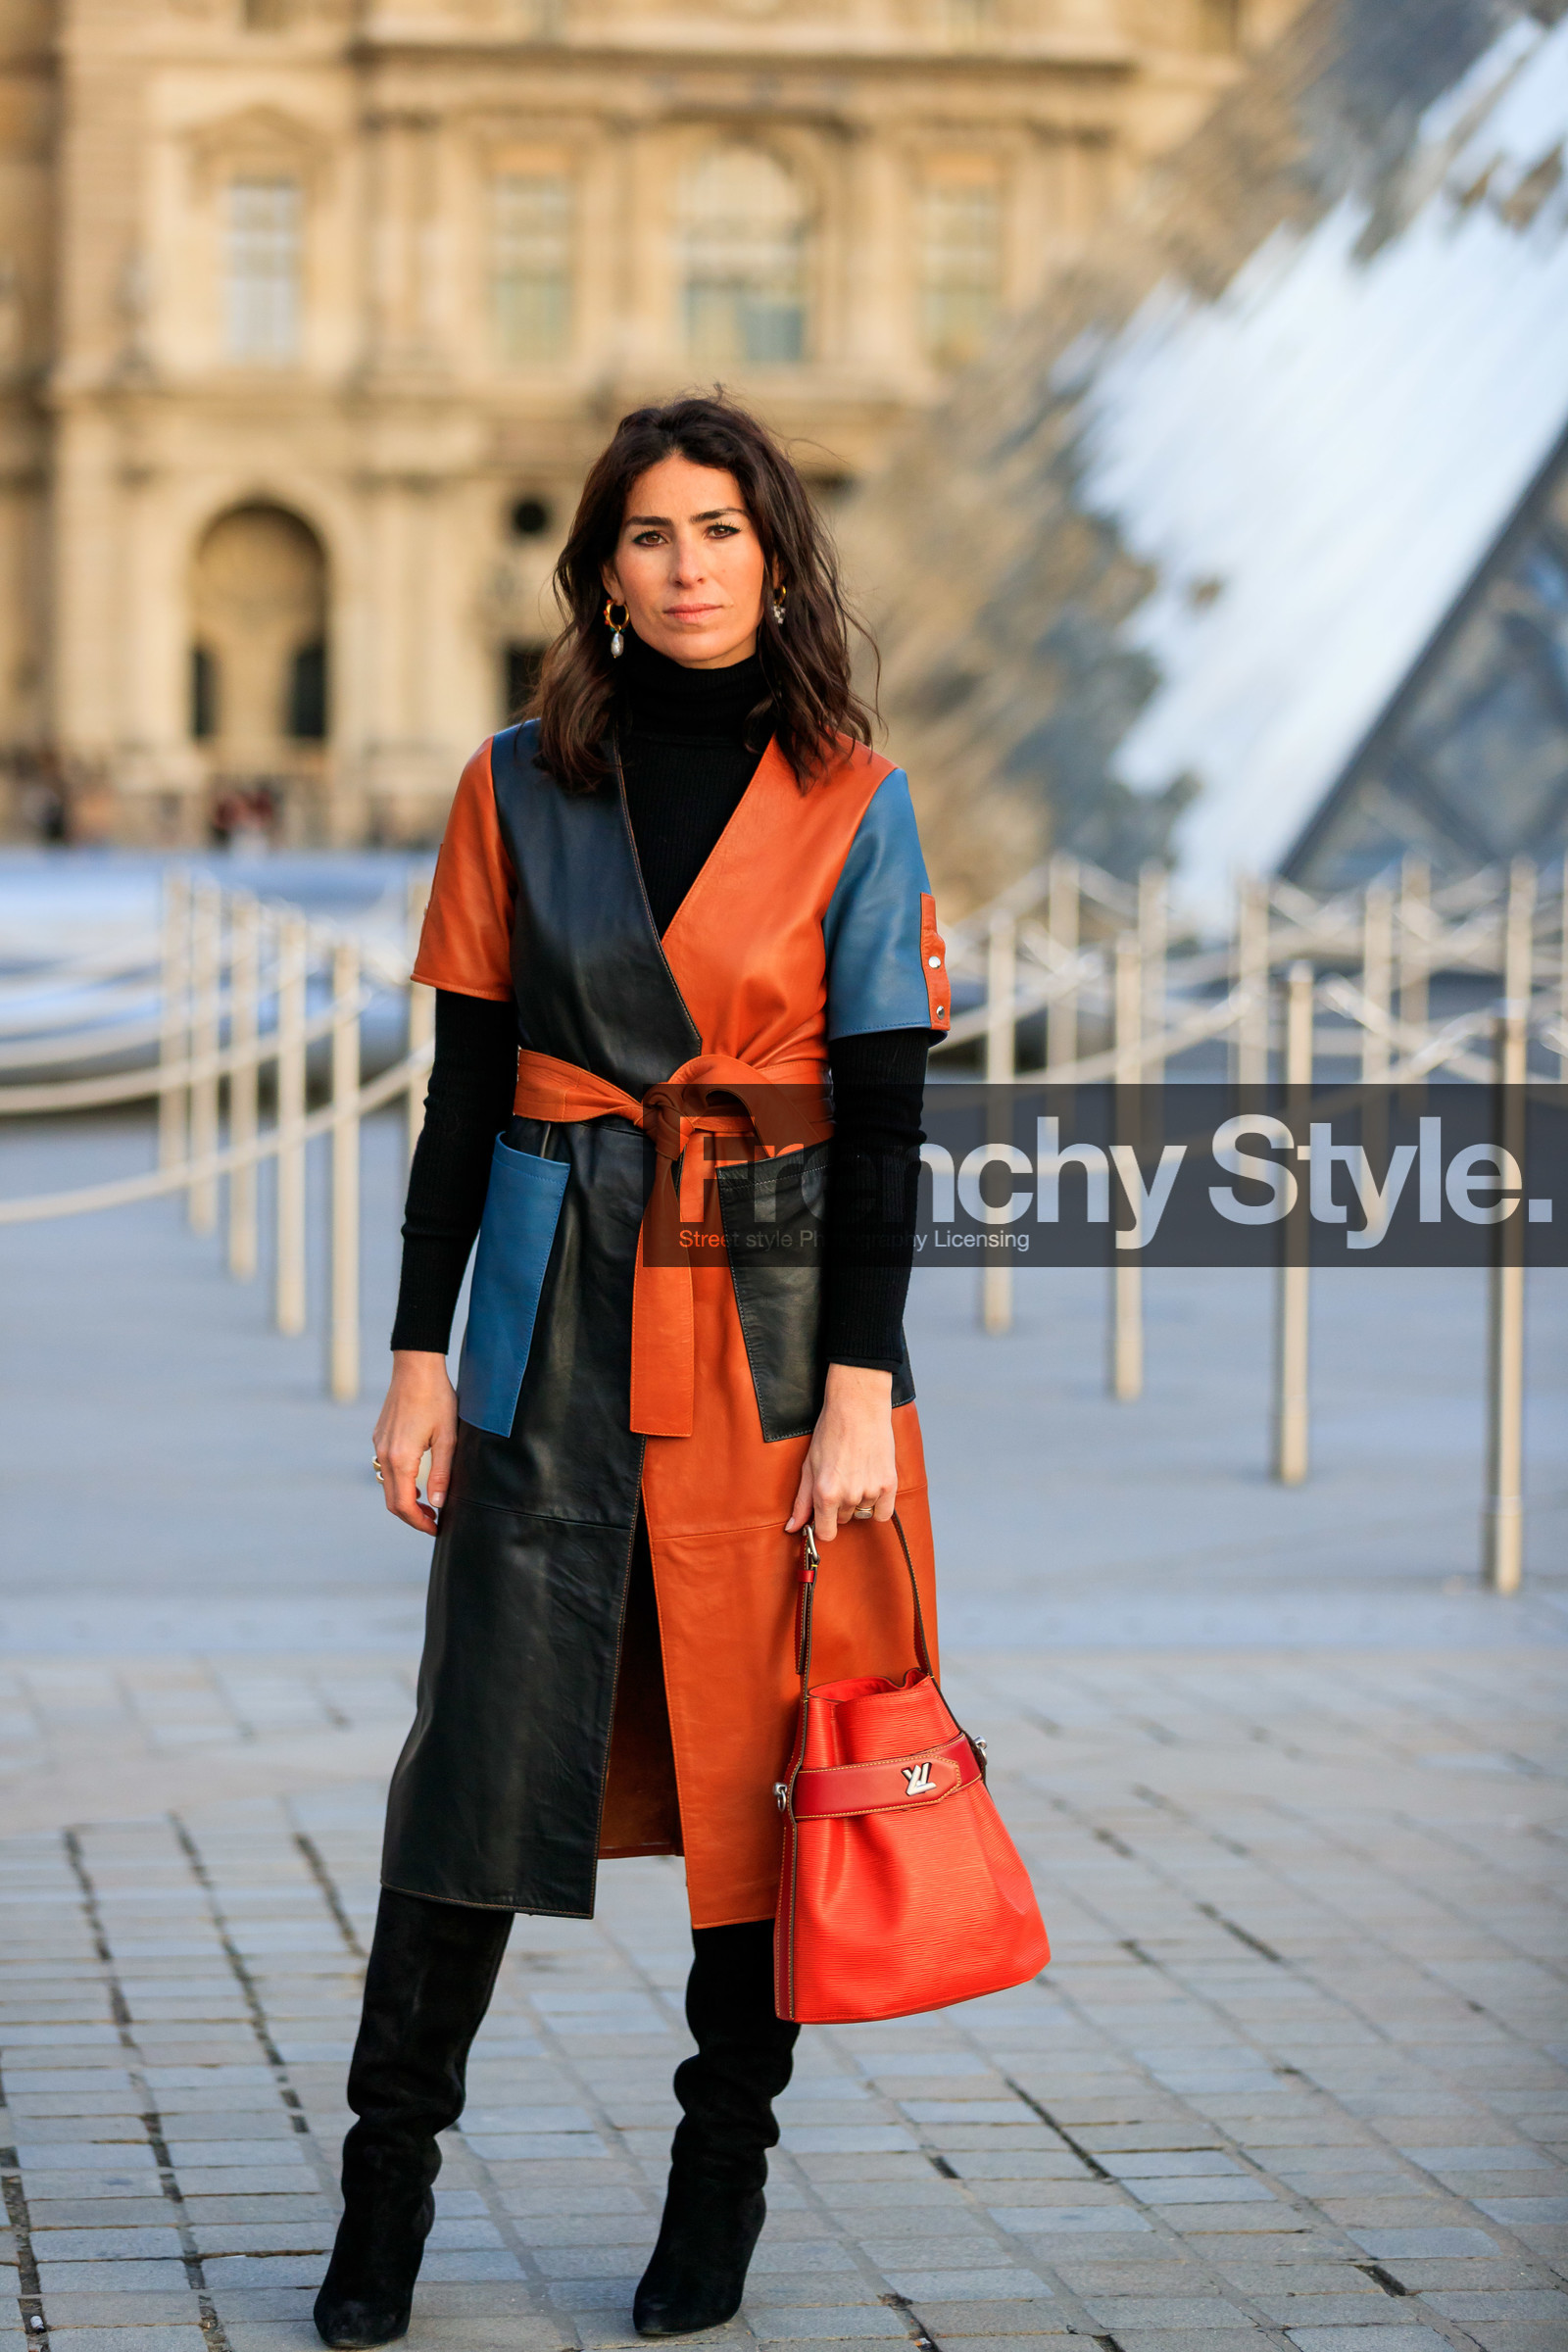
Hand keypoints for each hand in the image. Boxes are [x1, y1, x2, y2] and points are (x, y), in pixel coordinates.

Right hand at [373, 1351, 456, 1534]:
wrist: (416, 1367)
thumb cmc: (437, 1398)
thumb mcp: (448, 1437)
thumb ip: (443, 1473)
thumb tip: (438, 1503)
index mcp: (401, 1458)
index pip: (403, 1505)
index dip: (419, 1522)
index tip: (436, 1528)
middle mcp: (385, 1454)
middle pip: (392, 1501)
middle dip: (412, 1516)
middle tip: (434, 1521)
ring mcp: (379, 1445)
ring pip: (387, 1485)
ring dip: (405, 1500)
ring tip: (428, 1503)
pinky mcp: (380, 1436)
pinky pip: (385, 1468)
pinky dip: (399, 1483)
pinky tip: (418, 1479)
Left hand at [785, 1364, 896, 1546]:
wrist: (858, 1407)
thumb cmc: (831, 1432)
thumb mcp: (808, 1466)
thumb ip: (802, 1501)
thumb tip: (792, 1527)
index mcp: (825, 1493)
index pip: (826, 1533)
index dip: (823, 1526)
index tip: (824, 1516)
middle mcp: (848, 1496)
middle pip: (843, 1521)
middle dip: (839, 1507)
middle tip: (840, 1479)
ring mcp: (871, 1491)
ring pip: (862, 1514)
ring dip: (858, 1501)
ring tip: (856, 1474)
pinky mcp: (889, 1484)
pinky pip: (883, 1513)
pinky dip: (878, 1504)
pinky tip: (871, 1483)